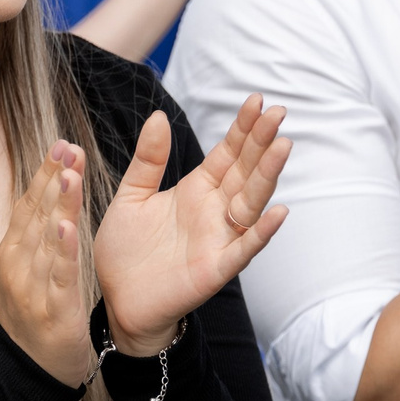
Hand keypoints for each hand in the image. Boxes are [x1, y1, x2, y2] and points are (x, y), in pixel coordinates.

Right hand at [0, 142, 95, 385]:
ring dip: (58, 205)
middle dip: (53, 178)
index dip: (44, 173)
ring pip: (47, 239)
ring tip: (69, 173)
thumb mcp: (27, 270)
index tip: (61, 144)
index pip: (28, 204)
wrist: (30, 373)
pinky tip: (68, 227)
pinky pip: (59, 276)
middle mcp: (17, 265)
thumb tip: (48, 195)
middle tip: (67, 146)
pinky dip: (63, 251)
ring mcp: (31, 287)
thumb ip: (36, 235)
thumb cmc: (34, 316)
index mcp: (12, 252)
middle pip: (36, 214)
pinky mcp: (52, 311)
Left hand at [94, 99, 290, 353]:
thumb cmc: (127, 250)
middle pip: (244, 171)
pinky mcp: (215, 269)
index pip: (227, 154)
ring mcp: (218, 239)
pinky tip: (278, 212)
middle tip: (278, 112)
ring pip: (250, 203)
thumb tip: (158, 115)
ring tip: (283, 146)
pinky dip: (262, 232)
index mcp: (195, 190)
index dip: (242, 129)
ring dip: (267, 177)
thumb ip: (148, 159)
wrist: (117, 300)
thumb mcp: (132, 195)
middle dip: (261, 143)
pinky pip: (243, 249)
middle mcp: (214, 211)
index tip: (257, 100)